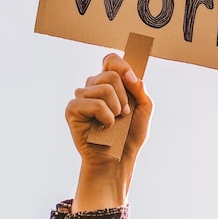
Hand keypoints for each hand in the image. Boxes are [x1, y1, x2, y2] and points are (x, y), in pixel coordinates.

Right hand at [66, 53, 152, 210]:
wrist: (119, 157)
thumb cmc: (130, 134)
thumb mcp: (144, 110)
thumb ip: (141, 92)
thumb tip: (136, 79)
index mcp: (110, 83)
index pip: (110, 61)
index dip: (122, 66)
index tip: (132, 80)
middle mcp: (94, 87)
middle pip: (110, 74)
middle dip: (124, 95)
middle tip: (125, 112)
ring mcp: (82, 98)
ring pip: (103, 88)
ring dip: (116, 107)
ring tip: (115, 121)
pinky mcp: (73, 110)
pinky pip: (92, 103)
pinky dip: (105, 115)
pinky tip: (104, 125)